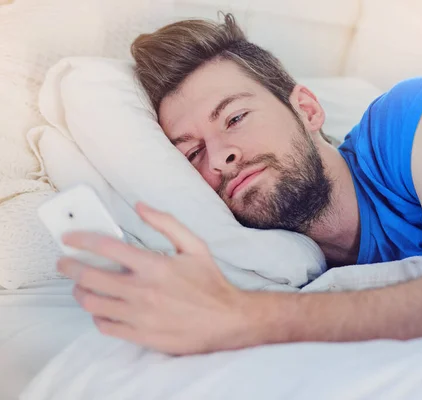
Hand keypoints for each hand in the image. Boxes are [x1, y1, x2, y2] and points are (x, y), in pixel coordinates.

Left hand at [58, 202, 260, 354]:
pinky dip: (97, 315)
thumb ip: (166, 223)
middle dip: (69, 267)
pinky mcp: (140, 335)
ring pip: (92, 303)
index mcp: (154, 265)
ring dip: (80, 291)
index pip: (106, 248)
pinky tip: (102, 308)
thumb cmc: (210, 283)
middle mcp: (142, 291)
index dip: (81, 240)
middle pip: (89, 277)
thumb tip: (140, 206)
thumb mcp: (195, 246)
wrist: (227, 320)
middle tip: (65, 263)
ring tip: (81, 285)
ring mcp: (139, 316)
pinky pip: (105, 326)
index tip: (68, 239)